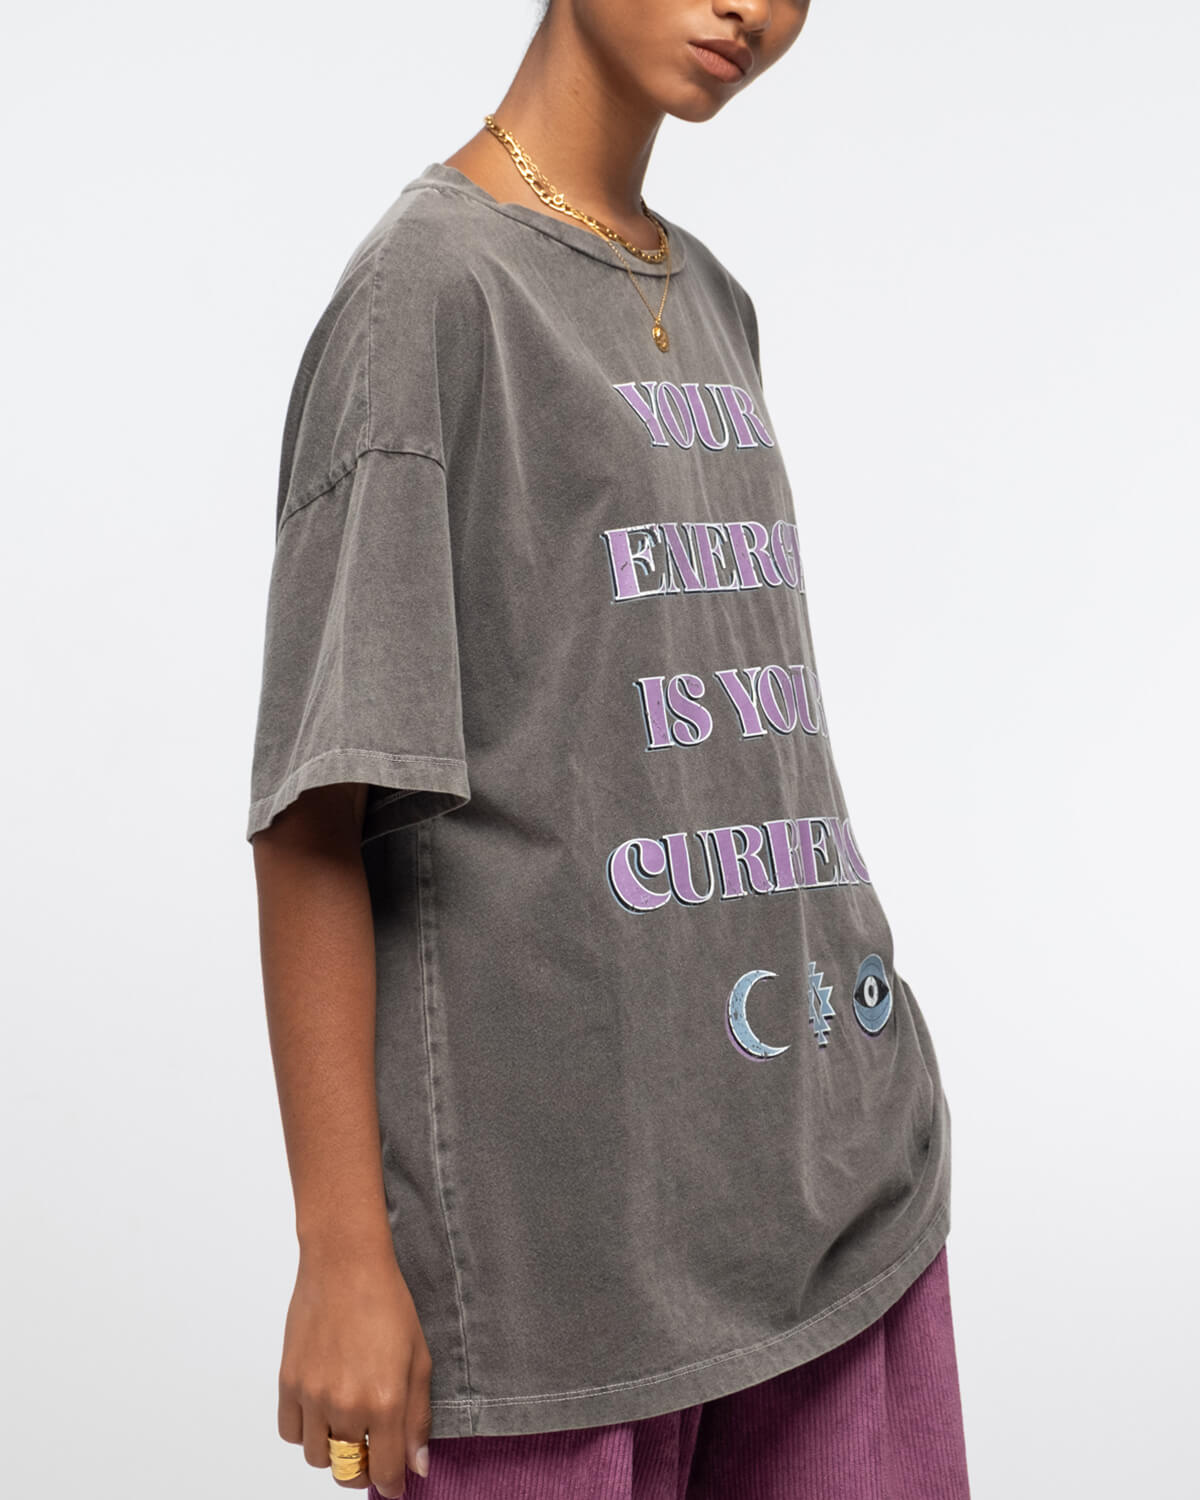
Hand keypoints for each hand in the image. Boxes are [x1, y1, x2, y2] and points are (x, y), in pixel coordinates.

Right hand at [277, 1236, 432, 1495]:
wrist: (345, 1263)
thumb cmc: (387, 1303)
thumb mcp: (419, 1358)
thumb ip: (419, 1417)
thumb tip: (417, 1466)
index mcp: (384, 1400)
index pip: (385, 1471)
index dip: (393, 1484)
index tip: (396, 1484)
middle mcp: (345, 1404)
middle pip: (348, 1470)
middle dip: (364, 1470)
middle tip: (374, 1453)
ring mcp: (312, 1395)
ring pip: (318, 1457)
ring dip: (335, 1450)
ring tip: (349, 1424)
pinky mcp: (288, 1382)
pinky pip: (290, 1432)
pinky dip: (306, 1431)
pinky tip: (323, 1409)